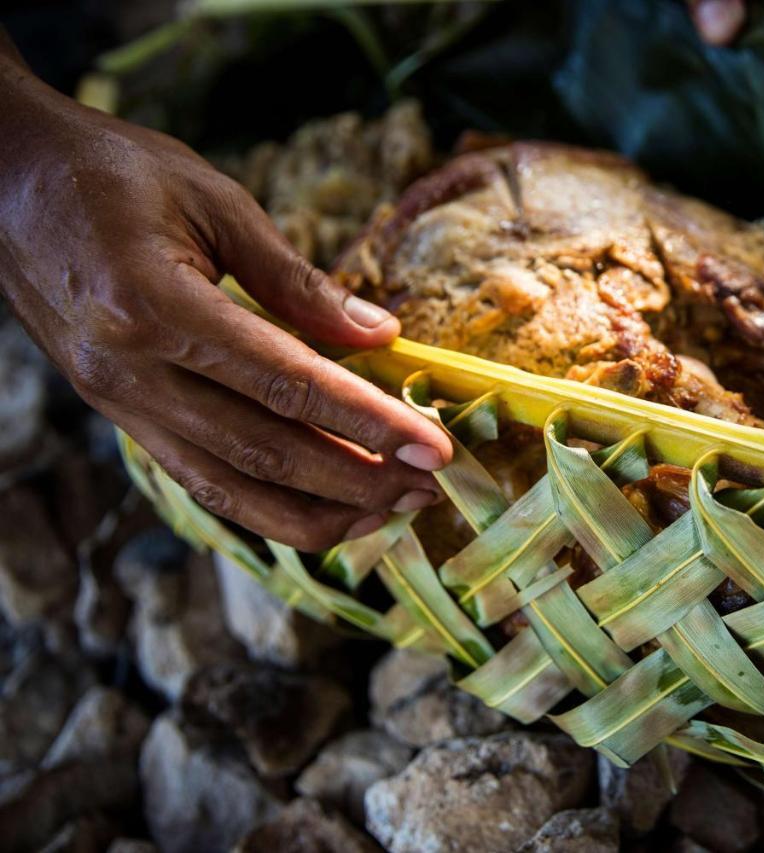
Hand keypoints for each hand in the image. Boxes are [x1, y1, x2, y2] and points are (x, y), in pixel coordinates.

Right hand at [0, 51, 451, 551]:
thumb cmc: (110, 173)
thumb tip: (380, 333)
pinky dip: (267, 506)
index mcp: (152, 304)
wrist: (2, 180)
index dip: (366, 422)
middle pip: (263, 448)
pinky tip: (326, 511)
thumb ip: (296, 279)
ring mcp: (117, 403)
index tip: (434, 448)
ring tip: (394, 511)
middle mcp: (128, 370)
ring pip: (230, 485)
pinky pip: (200, 480)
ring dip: (319, 509)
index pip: (284, 383)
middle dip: (358, 476)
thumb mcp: (212, 201)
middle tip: (431, 486)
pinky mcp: (119, 415)